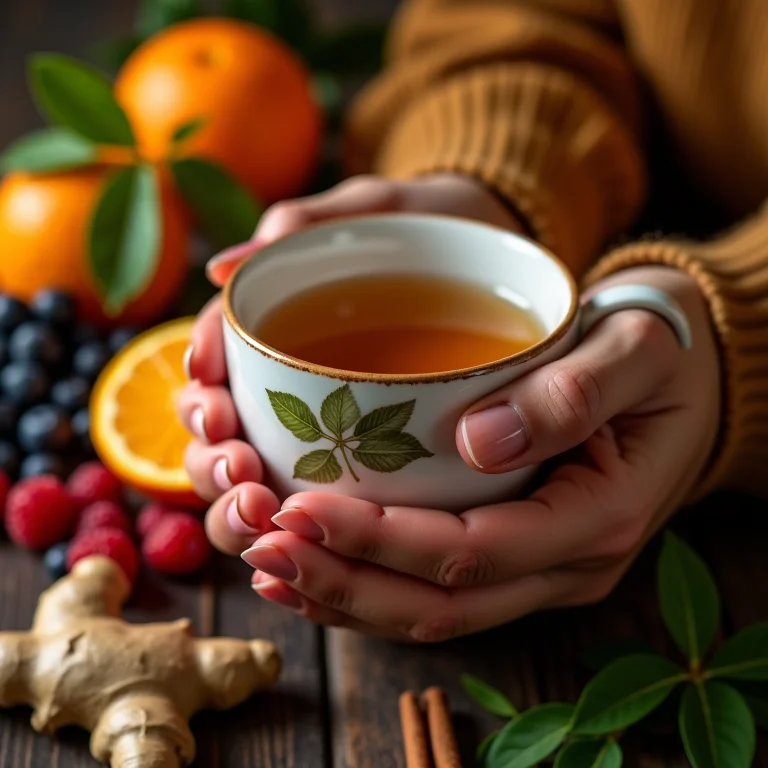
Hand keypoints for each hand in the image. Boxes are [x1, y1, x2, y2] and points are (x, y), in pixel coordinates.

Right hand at [179, 171, 522, 551]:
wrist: (505, 255)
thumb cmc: (434, 224)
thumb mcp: (376, 211)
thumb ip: (307, 225)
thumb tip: (220, 270)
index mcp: (274, 322)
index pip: (211, 363)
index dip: (199, 390)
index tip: (218, 409)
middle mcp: (285, 380)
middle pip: (217, 434)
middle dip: (211, 459)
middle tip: (241, 469)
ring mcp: (320, 423)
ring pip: (253, 478)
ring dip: (239, 503)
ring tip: (264, 509)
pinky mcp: (362, 459)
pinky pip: (316, 502)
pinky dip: (298, 528)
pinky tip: (308, 543)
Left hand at [182, 263, 720, 641]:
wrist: (686, 379)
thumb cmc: (660, 356)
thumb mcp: (635, 349)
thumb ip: (574, 392)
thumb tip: (481, 438)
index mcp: (597, 518)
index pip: (470, 552)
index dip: (379, 541)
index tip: (301, 507)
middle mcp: (563, 563)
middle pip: (436, 603)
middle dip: (339, 582)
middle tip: (260, 544)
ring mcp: (537, 569)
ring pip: (425, 612)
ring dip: (338, 595)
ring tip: (263, 562)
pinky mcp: (513, 555)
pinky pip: (430, 590)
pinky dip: (362, 586)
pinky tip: (306, 565)